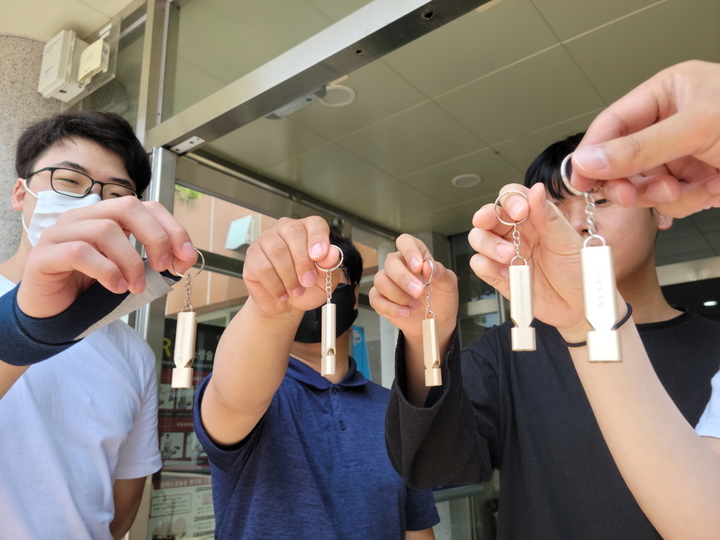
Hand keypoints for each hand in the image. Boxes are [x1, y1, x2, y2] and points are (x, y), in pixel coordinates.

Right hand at [17, 197, 196, 318]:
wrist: (53, 318)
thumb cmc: (91, 292)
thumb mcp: (131, 275)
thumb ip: (154, 263)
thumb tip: (185, 258)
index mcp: (105, 218)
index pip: (145, 207)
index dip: (171, 227)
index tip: (186, 255)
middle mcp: (82, 219)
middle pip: (126, 207)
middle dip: (155, 236)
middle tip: (163, 266)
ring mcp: (59, 234)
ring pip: (105, 230)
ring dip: (130, 261)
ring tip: (135, 286)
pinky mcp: (43, 256)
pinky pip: (79, 252)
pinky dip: (106, 270)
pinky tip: (116, 286)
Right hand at [241, 216, 339, 316]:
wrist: (286, 304)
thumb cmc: (307, 287)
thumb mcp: (325, 280)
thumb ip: (330, 266)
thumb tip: (332, 253)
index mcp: (308, 230)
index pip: (314, 223)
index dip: (318, 238)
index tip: (319, 256)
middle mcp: (286, 229)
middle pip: (293, 233)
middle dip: (303, 261)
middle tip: (308, 282)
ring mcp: (266, 240)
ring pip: (277, 251)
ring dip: (289, 277)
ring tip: (295, 291)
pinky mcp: (252, 256)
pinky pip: (263, 267)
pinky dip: (275, 285)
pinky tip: (281, 292)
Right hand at [370, 234, 457, 344]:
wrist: (436, 321)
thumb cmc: (442, 298)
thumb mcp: (448, 284)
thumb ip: (440, 273)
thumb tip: (429, 265)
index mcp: (415, 256)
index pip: (405, 242)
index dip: (409, 251)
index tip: (418, 266)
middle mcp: (398, 265)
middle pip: (390, 263)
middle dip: (403, 279)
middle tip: (418, 292)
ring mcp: (387, 281)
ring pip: (381, 280)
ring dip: (398, 295)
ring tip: (415, 305)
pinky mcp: (380, 298)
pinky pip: (376, 299)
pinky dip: (391, 308)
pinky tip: (405, 312)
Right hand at [469, 184, 586, 333]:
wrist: (578, 308)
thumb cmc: (578, 273)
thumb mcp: (569, 242)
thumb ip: (549, 217)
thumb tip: (536, 190)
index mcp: (535, 219)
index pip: (513, 197)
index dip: (510, 200)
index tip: (519, 212)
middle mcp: (517, 234)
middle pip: (488, 215)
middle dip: (484, 216)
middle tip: (487, 221)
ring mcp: (505, 254)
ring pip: (478, 238)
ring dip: (488, 244)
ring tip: (508, 256)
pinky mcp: (498, 276)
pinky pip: (479, 264)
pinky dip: (488, 267)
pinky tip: (507, 273)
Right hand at [569, 60, 719, 217]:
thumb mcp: (699, 128)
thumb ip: (639, 147)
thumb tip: (590, 159)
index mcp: (668, 93)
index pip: (613, 123)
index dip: (592, 151)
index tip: (578, 177)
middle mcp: (671, 124)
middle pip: (623, 159)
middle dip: (630, 180)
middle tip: (626, 194)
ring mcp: (683, 154)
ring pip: (645, 185)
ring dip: (662, 195)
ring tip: (683, 189)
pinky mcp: (696, 180)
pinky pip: (670, 200)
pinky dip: (686, 203)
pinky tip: (707, 191)